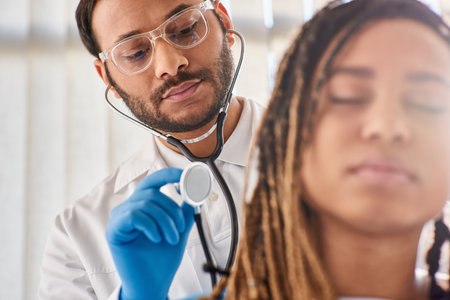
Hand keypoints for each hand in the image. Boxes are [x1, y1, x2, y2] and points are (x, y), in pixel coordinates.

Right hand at [106, 168, 194, 299]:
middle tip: (181, 227)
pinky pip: (134, 215)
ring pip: (146, 204)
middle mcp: (129, 208)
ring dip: (165, 221)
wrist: (152, 284)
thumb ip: (184, 211)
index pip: (154, 181)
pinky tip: (155, 239)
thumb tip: (194, 193)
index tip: (187, 176)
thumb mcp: (178, 230)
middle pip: (152, 192)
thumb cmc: (161, 259)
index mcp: (143, 205)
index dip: (170, 174)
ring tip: (170, 238)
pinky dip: (150, 226)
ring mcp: (119, 218)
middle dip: (172, 209)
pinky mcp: (114, 230)